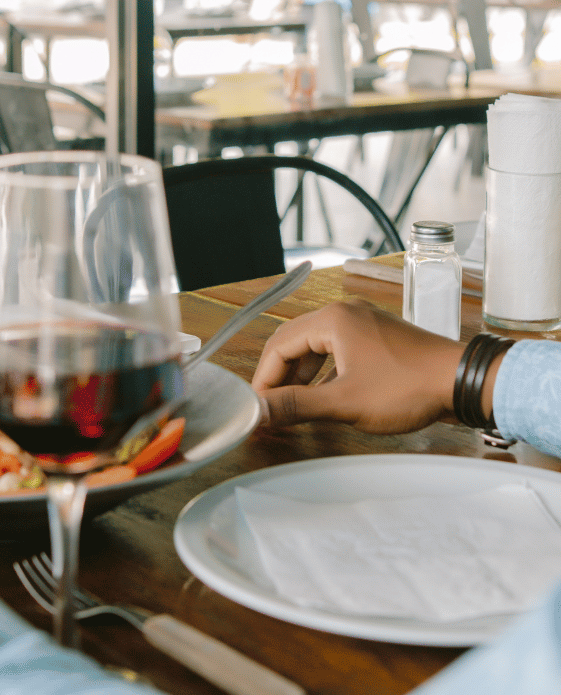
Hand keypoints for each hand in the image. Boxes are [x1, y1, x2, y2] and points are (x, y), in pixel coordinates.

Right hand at [252, 299, 464, 433]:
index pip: (279, 345)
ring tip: (298, 403)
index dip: (265, 378)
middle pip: (296, 341)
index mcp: (332, 319)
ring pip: (318, 345)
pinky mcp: (380, 335)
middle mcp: (346, 313)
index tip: (261, 406)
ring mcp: (365, 322)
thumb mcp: (345, 402)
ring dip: (304, 374)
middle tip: (274, 406)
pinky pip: (340, 348)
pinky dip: (327, 370)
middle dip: (281, 375)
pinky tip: (329, 394)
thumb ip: (297, 406)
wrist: (463, 383)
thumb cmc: (407, 388)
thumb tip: (259, 411)